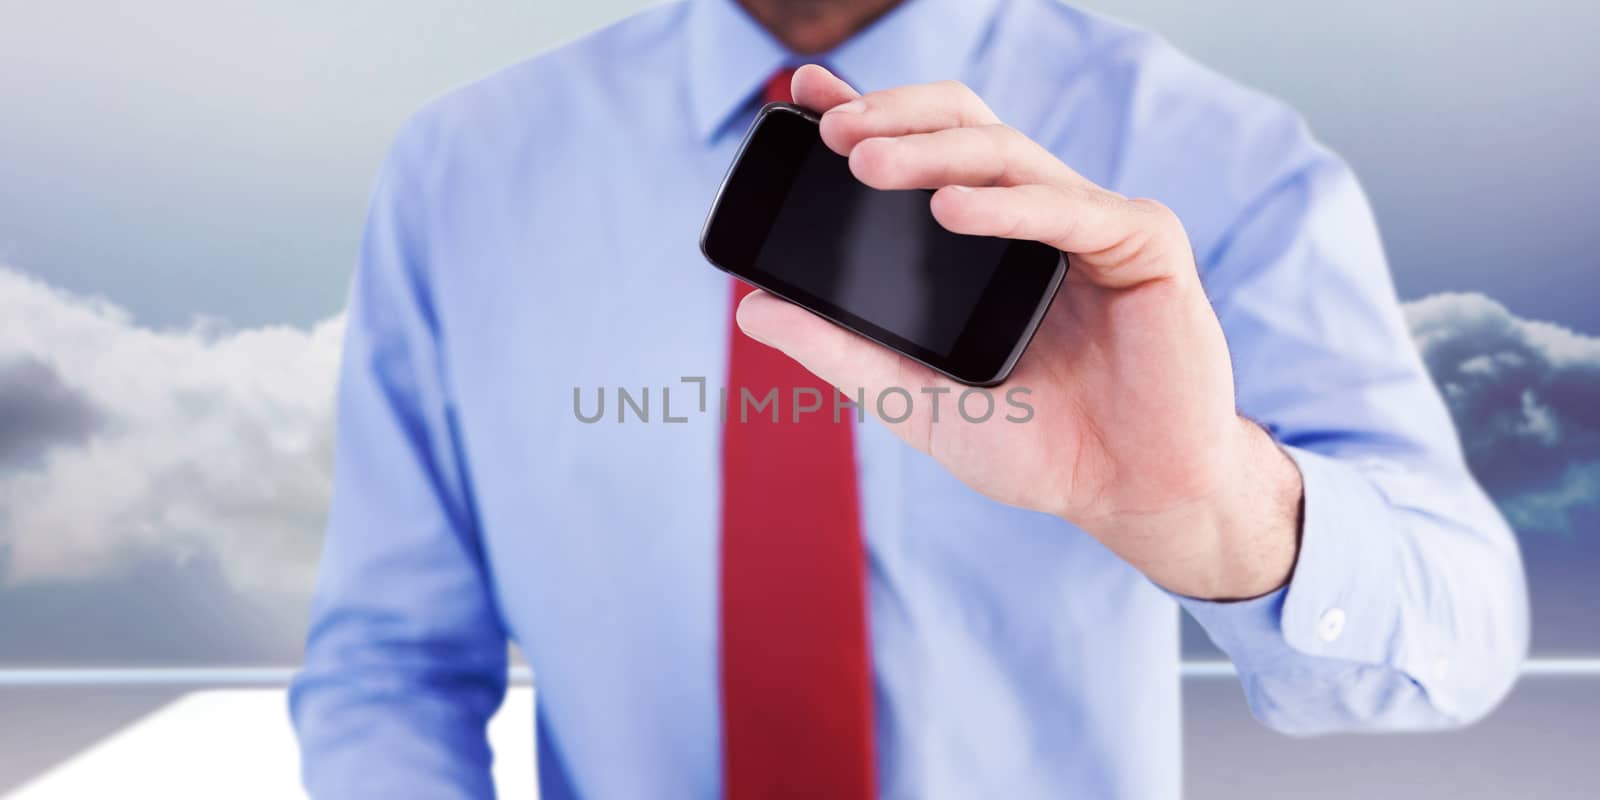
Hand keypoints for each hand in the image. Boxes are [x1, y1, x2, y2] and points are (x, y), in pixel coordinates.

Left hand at [737, 65, 1303, 599]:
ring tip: (865, 161)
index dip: (873, 113)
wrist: (1130, 497)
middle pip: (965, 125)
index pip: (925, 151)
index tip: (807, 92)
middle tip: (831, 130)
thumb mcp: (916, 399)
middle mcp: (1037, 215)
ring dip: (930, 151)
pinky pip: (1070, 207)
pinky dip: (1005, 206)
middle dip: (894, 116)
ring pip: (1006, 152)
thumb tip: (752, 310)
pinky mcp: (1144, 244)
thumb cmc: (1037, 446)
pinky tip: (950, 208)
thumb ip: (841, 352)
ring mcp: (1092, 222)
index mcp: (989, 237)